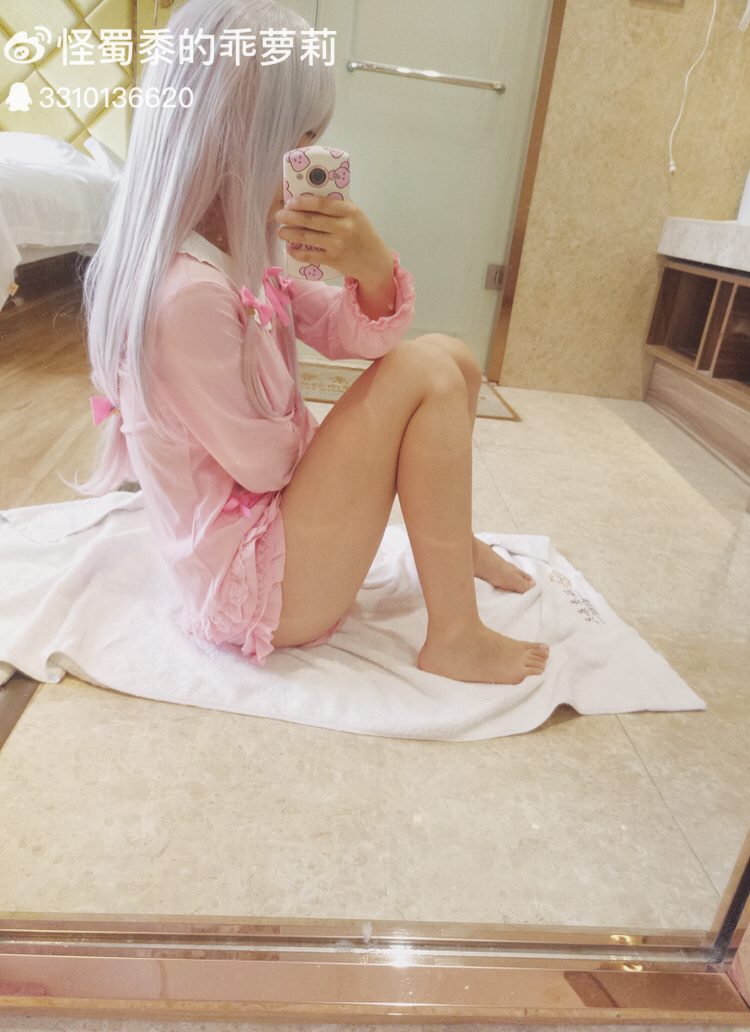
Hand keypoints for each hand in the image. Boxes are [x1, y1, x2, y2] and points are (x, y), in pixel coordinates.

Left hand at [274, 195, 395, 319]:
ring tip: (281, 231)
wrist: (375, 262)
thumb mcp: (356, 216)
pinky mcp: (335, 260)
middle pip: (310, 220)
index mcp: (349, 211)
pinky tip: (290, 249)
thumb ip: (339, 207)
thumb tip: (313, 195)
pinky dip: (298, 253)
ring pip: (307, 237)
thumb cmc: (363, 235)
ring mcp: (338, 244)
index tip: (290, 202)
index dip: (302, 202)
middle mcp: (344, 227)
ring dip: (290, 234)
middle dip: (290, 217)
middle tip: (279, 215)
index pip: (321, 203)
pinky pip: (311, 256)